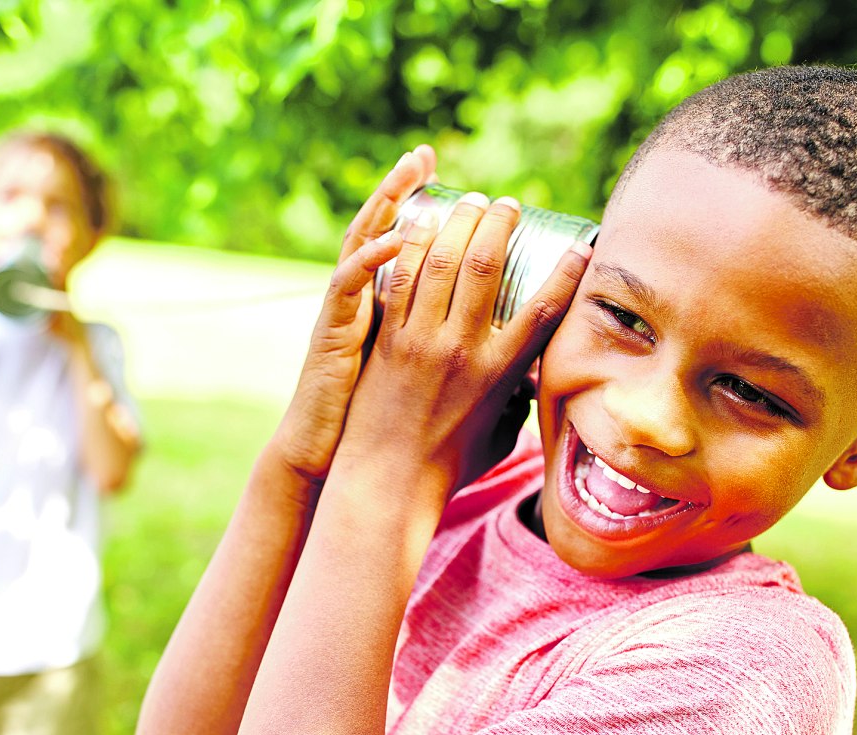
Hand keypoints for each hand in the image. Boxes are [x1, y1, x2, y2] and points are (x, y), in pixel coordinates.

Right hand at [269, 146, 436, 486]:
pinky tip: (398, 234)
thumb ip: (459, 370)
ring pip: (367, 242)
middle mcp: (367, 302)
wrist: (332, 459)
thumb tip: (524, 377)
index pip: (409, 247)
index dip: (422, 210)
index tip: (450, 179)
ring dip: (390, 202)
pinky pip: (350, 282)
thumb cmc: (381, 431)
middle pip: (387, 229)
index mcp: (390, 309)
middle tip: (426, 153)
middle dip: (406, 188)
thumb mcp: (420, 387)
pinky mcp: (334, 330)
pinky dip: (371, 256)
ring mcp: (349, 312)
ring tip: (413, 168)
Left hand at [339, 192, 590, 495]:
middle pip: (485, 265)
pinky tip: (421, 225)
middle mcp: (462, 349)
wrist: (388, 484)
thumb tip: (533, 385)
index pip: (544, 309)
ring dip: (458, 222)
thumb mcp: (501, 436)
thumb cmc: (450, 468)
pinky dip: (412, 246)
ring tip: (469, 202)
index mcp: (499, 374)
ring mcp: (420, 341)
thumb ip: (518, 404)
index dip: (568, 270)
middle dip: (500, 223)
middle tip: (508, 204)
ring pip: (441, 262)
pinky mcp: (387, 340)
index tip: (582, 244)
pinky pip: (400, 279)